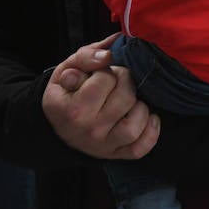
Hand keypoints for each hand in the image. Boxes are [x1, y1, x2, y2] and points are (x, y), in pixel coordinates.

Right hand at [41, 37, 158, 159]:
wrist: (58, 126)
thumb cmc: (66, 93)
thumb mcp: (66, 69)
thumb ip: (86, 56)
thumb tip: (108, 54)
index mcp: (72, 107)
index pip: (105, 78)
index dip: (106, 70)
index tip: (99, 74)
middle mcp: (88, 129)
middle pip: (125, 98)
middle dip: (125, 82)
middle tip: (117, 83)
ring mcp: (103, 145)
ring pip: (135, 124)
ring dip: (140, 106)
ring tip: (130, 100)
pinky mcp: (116, 154)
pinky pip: (141, 147)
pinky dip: (151, 131)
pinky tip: (147, 116)